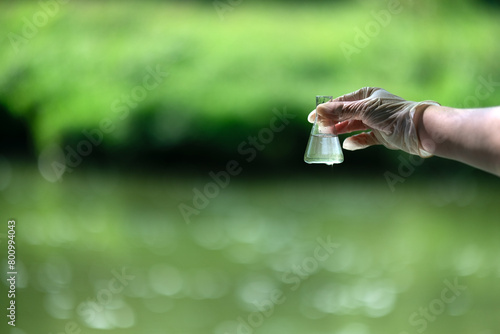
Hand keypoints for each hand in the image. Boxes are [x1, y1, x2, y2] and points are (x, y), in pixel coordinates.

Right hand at [308, 87, 439, 156]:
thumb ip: (341, 111)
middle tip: (319, 129)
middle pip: (345, 114)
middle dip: (332, 121)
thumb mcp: (363, 109)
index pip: (341, 102)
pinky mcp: (381, 136)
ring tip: (328, 136)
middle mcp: (370, 107)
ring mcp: (376, 122)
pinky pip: (364, 139)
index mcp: (366, 95)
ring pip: (353, 127)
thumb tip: (319, 110)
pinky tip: (348, 145)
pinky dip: (356, 141)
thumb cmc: (392, 113)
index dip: (326, 109)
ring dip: (341, 131)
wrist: (417, 129)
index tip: (312, 118)